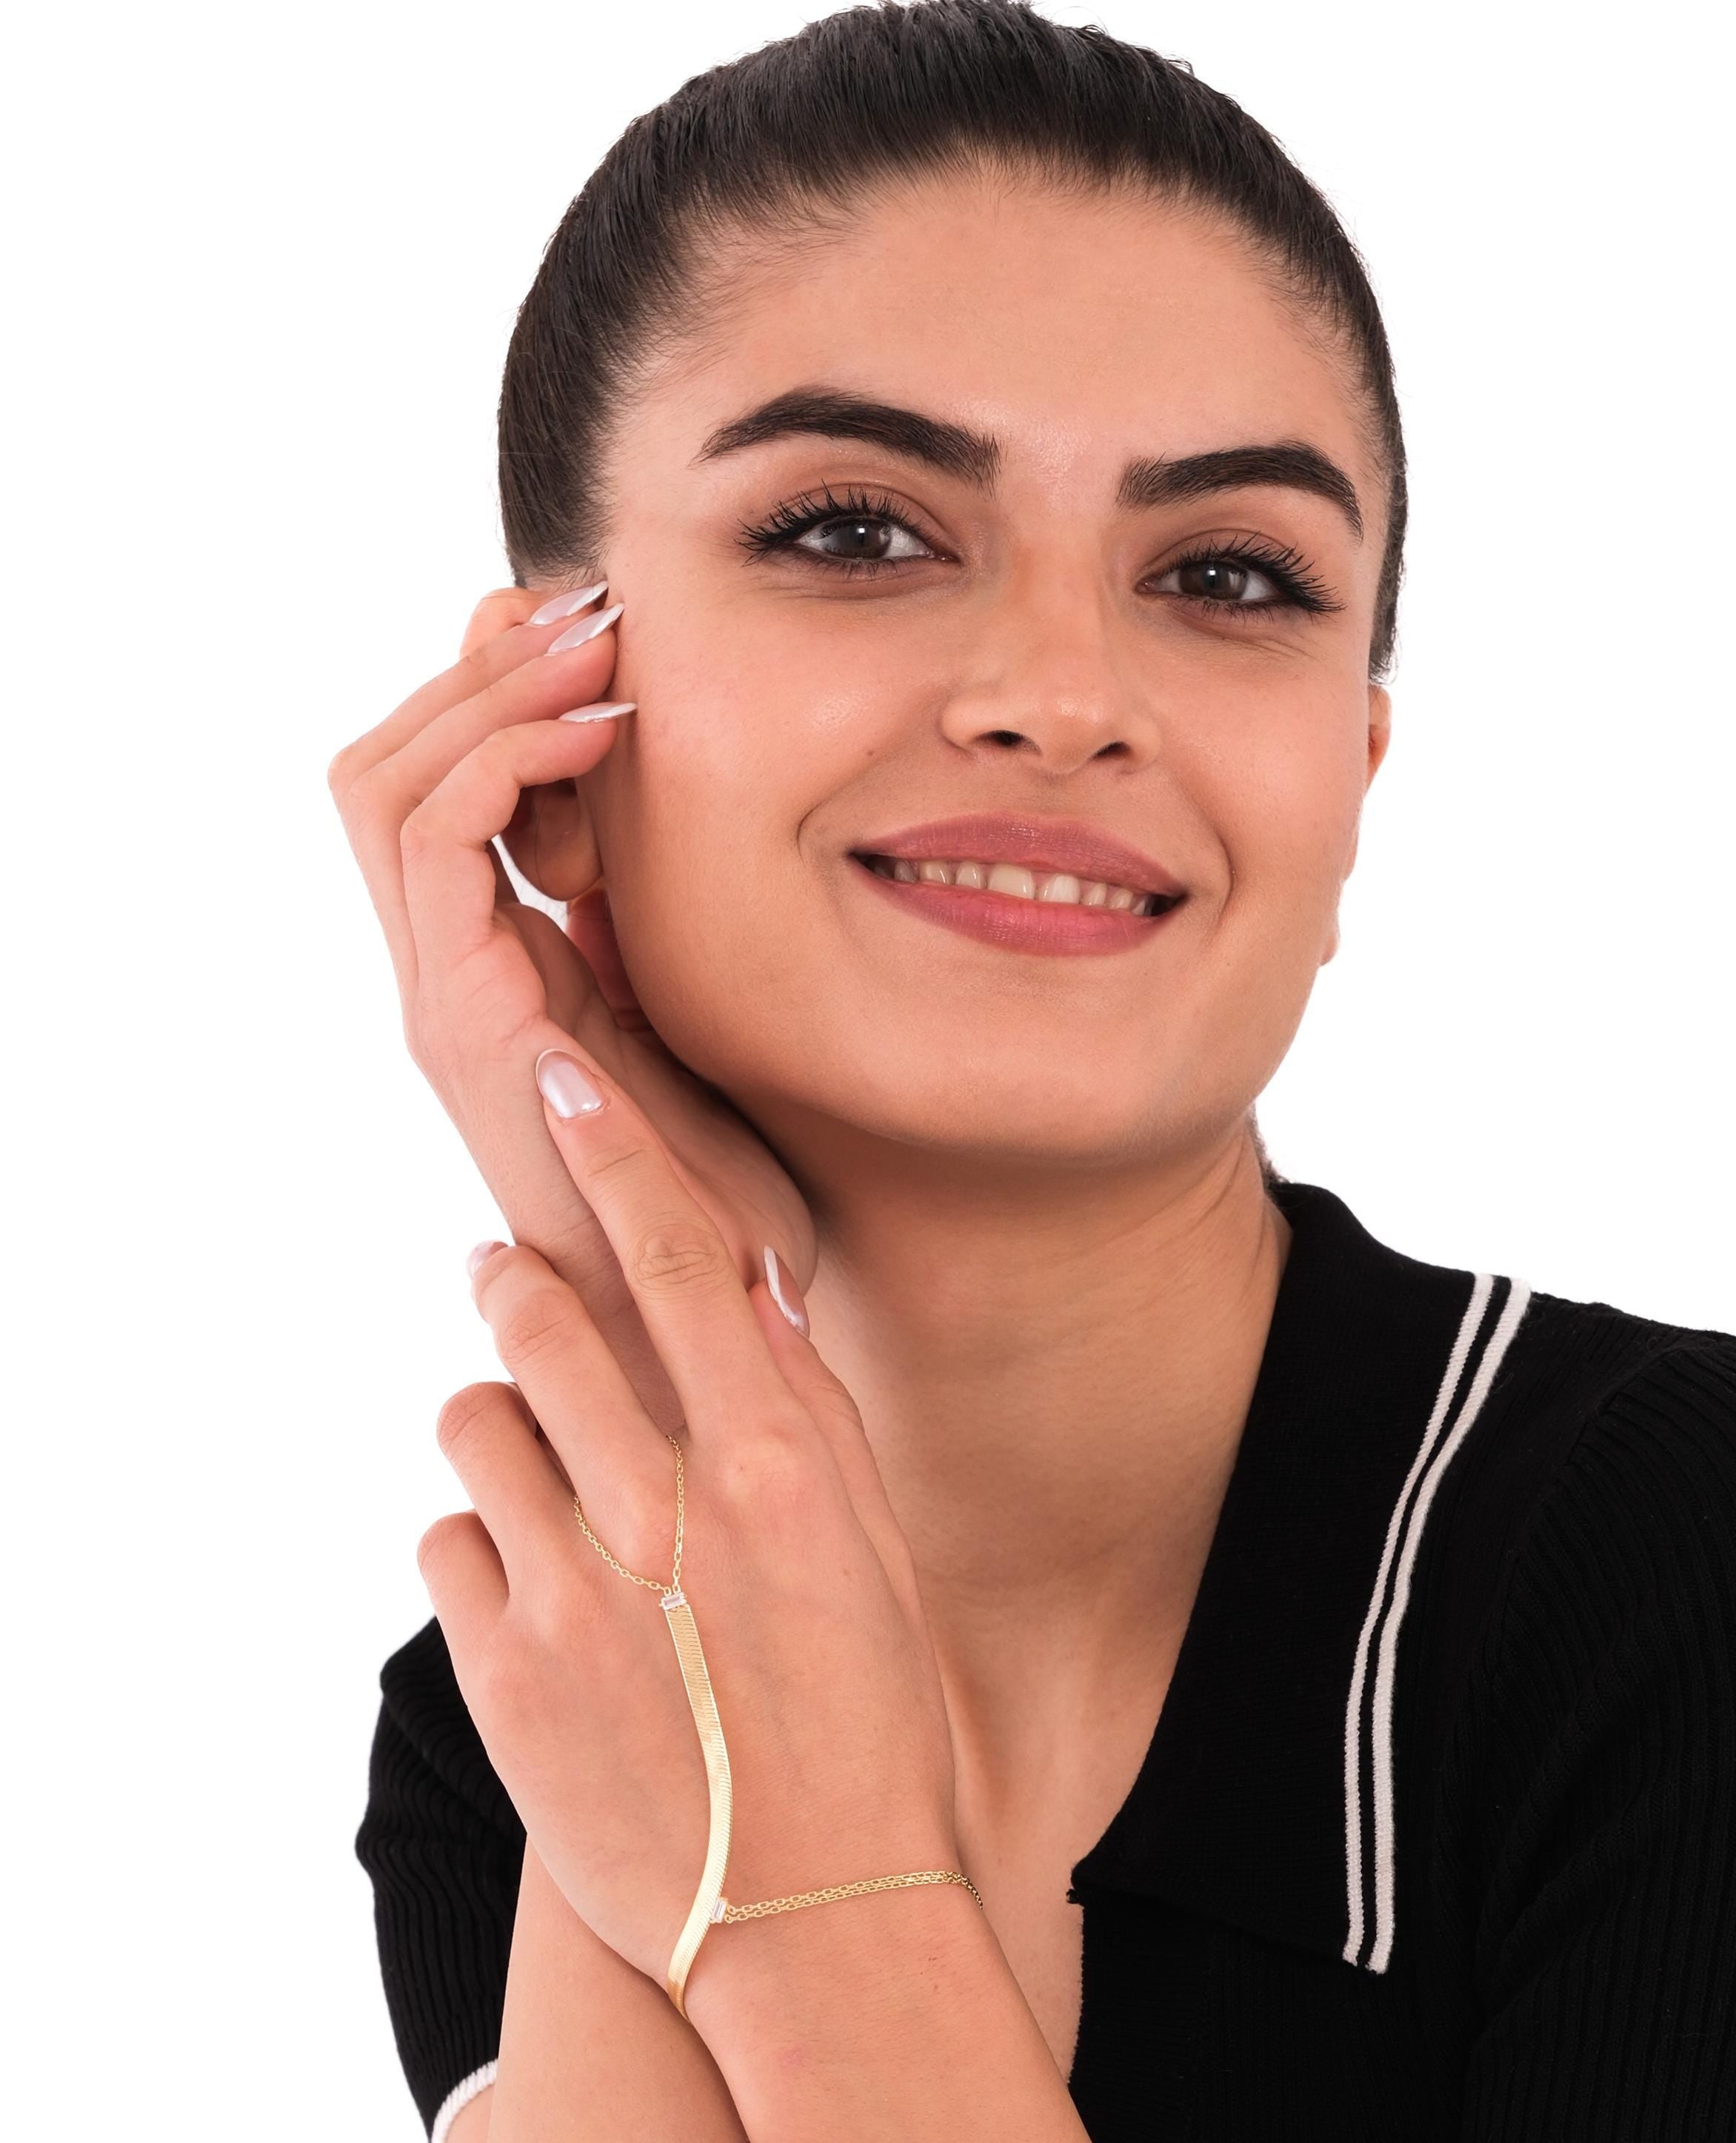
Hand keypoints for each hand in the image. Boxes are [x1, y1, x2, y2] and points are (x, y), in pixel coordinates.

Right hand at [326, 585, 814, 1438]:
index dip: (501, 690)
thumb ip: (667, 928)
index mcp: (501, 958)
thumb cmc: (717, 1188)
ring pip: (385, 783)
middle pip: (389, 762)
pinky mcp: (462, 1012)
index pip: (443, 784)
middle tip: (590, 602)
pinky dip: (503, 757)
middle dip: (478, 665)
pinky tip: (603, 728)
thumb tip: (679, 823)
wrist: (702, 1313)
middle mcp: (451, 966)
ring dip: (485, 689)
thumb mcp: (703, 1021)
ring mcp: (445, 988)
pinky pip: (435, 841)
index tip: (609, 629)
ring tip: (595, 638)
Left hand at [423, 1042, 961, 1987]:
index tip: (563, 1077)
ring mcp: (572, 1592)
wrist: (812, 1915)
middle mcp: (668, 1511)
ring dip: (496, 1410)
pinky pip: (443, 1541)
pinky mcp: (500, 1672)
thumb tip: (749, 1295)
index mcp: (777, 1468)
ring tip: (535, 1452)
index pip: (681, 1259)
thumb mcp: (876, 1553)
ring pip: (473, 1419)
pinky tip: (534, 1576)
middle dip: (515, 1274)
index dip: (617, 1152)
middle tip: (508, 1270)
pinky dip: (479, 1534)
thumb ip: (807, 1418)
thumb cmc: (869, 1722)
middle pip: (546, 1319)